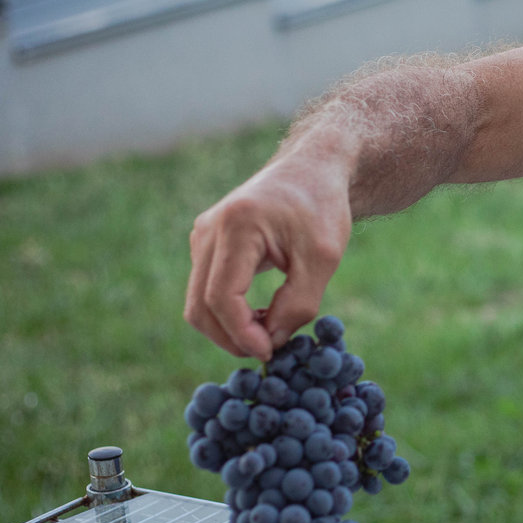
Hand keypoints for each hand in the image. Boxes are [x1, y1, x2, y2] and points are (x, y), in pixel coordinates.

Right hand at [185, 152, 352, 360]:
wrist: (310, 170)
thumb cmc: (321, 208)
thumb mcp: (323, 258)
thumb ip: (298, 303)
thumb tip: (270, 342)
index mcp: (237, 225)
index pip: (221, 296)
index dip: (242, 333)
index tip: (271, 352)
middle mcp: (208, 230)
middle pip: (200, 305)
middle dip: (231, 338)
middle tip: (270, 352)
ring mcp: (201, 236)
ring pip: (198, 302)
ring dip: (229, 329)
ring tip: (270, 334)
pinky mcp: (205, 244)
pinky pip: (206, 290)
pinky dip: (228, 313)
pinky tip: (260, 316)